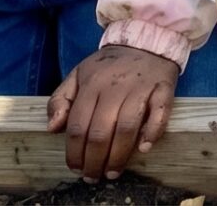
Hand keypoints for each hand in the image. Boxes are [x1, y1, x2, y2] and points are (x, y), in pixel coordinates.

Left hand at [48, 43, 178, 180]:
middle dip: (95, 160)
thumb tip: (53, 128)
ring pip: (127, 128)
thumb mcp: (78, 75)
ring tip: (113, 172)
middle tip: (93, 176)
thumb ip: (60, 100)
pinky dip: (153, 132)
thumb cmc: (109, 66)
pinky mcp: (163, 89)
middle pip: (101, 131)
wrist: (146, 41)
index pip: (78, 125)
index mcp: (92, 85)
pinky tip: (144, 148)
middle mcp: (115, 88)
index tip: (75, 167)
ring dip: (119, 155)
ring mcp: (140, 89)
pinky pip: (160, 113)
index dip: (74, 151)